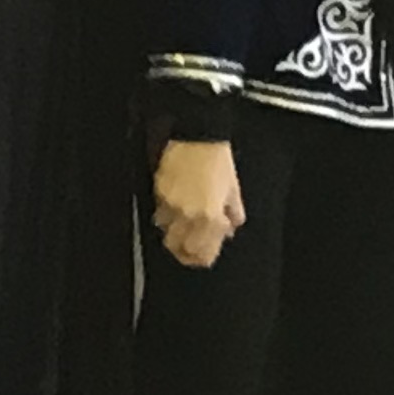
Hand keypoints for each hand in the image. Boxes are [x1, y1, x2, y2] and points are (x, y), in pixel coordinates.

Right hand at [150, 138, 244, 269]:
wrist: (196, 135)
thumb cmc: (216, 159)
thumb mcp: (233, 189)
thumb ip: (233, 213)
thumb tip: (229, 228)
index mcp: (211, 216)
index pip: (203, 251)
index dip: (204, 258)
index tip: (205, 257)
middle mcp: (190, 214)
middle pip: (181, 248)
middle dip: (187, 252)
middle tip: (192, 251)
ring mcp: (172, 204)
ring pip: (168, 234)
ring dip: (176, 236)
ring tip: (184, 233)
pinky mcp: (160, 193)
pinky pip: (161, 215)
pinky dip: (168, 219)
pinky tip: (176, 213)